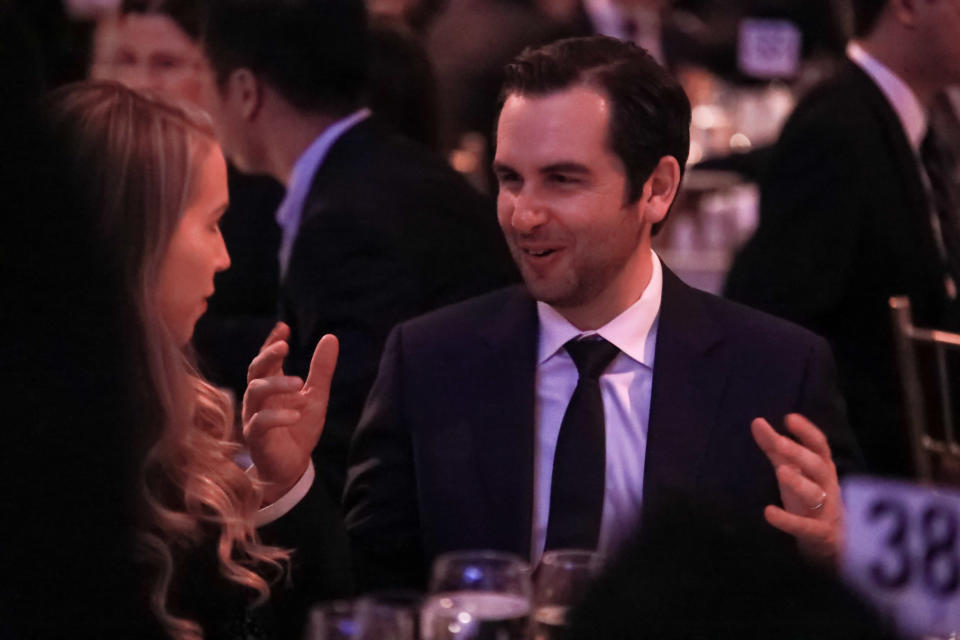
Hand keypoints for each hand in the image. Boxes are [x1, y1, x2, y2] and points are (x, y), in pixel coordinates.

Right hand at [242, 322, 337, 504]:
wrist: (293, 467)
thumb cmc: (299, 429)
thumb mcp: (316, 396)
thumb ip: (321, 370)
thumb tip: (330, 338)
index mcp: (272, 386)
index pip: (266, 359)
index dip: (272, 342)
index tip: (283, 327)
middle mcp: (259, 398)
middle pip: (255, 370)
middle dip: (268, 356)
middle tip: (285, 347)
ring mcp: (254, 416)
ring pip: (255, 392)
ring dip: (277, 385)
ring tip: (301, 385)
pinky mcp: (255, 438)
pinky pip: (260, 422)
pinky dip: (278, 415)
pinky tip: (296, 414)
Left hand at [751, 413, 842, 564]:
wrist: (832, 541)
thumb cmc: (810, 497)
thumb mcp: (792, 470)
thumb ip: (775, 449)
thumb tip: (756, 421)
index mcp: (823, 468)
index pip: (819, 446)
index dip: (807, 432)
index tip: (789, 418)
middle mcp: (828, 486)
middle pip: (818, 466)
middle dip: (800, 454)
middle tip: (780, 443)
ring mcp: (827, 510)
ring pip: (815, 494)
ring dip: (799, 482)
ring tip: (781, 472)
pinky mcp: (820, 533)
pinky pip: (806, 526)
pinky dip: (788, 521)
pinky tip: (769, 512)